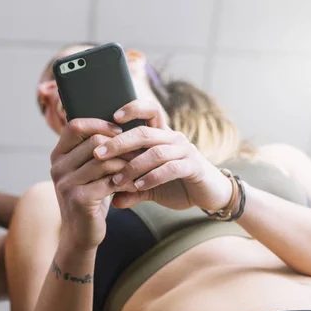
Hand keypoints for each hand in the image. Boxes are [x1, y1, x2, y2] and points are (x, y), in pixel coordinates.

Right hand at [50, 119, 126, 250]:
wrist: (80, 235)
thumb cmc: (90, 198)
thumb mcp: (87, 171)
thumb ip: (93, 151)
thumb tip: (120, 124)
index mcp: (58, 156)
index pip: (75, 126)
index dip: (100, 123)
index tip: (120, 130)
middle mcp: (57, 167)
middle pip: (95, 142)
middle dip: (121, 146)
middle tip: (139, 153)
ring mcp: (65, 184)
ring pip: (105, 161)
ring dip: (127, 165)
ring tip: (139, 169)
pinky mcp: (79, 199)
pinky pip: (109, 181)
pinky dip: (126, 182)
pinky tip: (135, 186)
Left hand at [93, 100, 232, 210]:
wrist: (212, 195)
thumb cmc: (179, 185)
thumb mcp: (151, 188)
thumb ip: (132, 191)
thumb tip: (113, 202)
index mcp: (162, 135)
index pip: (149, 110)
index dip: (132, 108)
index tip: (112, 117)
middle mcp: (173, 138)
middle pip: (144, 131)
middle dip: (119, 142)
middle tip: (99, 153)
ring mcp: (185, 151)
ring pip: (155, 151)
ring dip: (133, 166)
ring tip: (117, 180)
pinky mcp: (194, 167)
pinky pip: (170, 168)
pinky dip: (152, 177)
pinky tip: (139, 186)